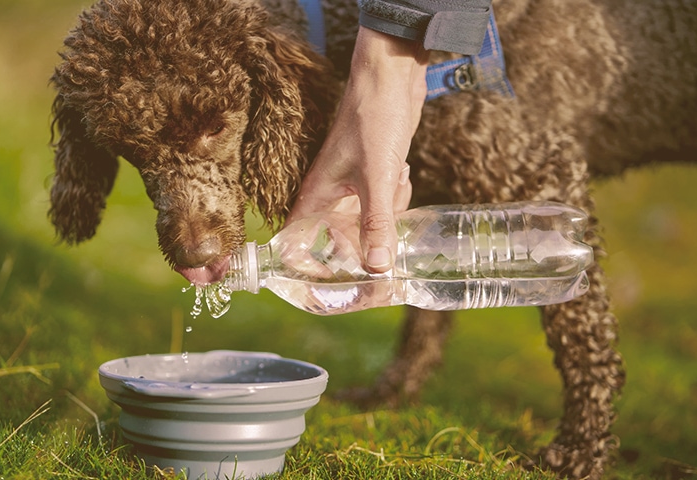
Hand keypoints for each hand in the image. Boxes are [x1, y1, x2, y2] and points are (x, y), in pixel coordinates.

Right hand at [287, 27, 428, 272]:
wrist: (392, 79)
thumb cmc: (373, 119)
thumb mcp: (377, 176)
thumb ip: (376, 223)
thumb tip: (378, 268)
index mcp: (315, 195)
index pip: (294, 242)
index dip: (305, 267)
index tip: (329, 285)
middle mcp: (328, 196)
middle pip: (336, 241)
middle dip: (362, 246)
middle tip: (384, 257)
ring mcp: (351, 187)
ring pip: (367, 223)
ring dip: (388, 212)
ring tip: (394, 180)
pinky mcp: (372, 178)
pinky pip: (384, 205)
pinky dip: (397, 195)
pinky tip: (401, 172)